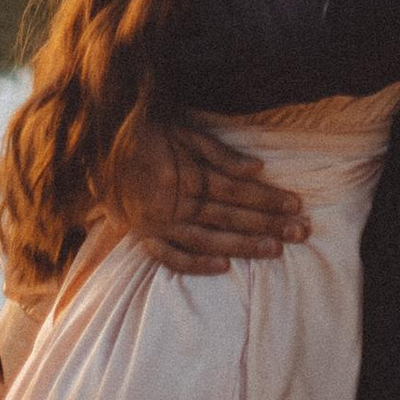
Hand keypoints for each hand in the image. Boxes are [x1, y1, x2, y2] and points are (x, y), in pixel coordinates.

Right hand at [105, 118, 309, 276]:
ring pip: (207, 239)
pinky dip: (197, 265)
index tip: (296, 204)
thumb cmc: (147, 131)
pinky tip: (225, 269)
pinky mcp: (144, 236)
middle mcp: (174, 201)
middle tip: (301, 231)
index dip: (267, 197)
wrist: (98, 140)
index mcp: (185, 174)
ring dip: (243, 245)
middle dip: (267, 223)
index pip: (235, 189)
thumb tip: (257, 168)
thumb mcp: (183, 131)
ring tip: (275, 250)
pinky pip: (171, 256)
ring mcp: (158, 223)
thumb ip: (220, 153)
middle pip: (228, 215)